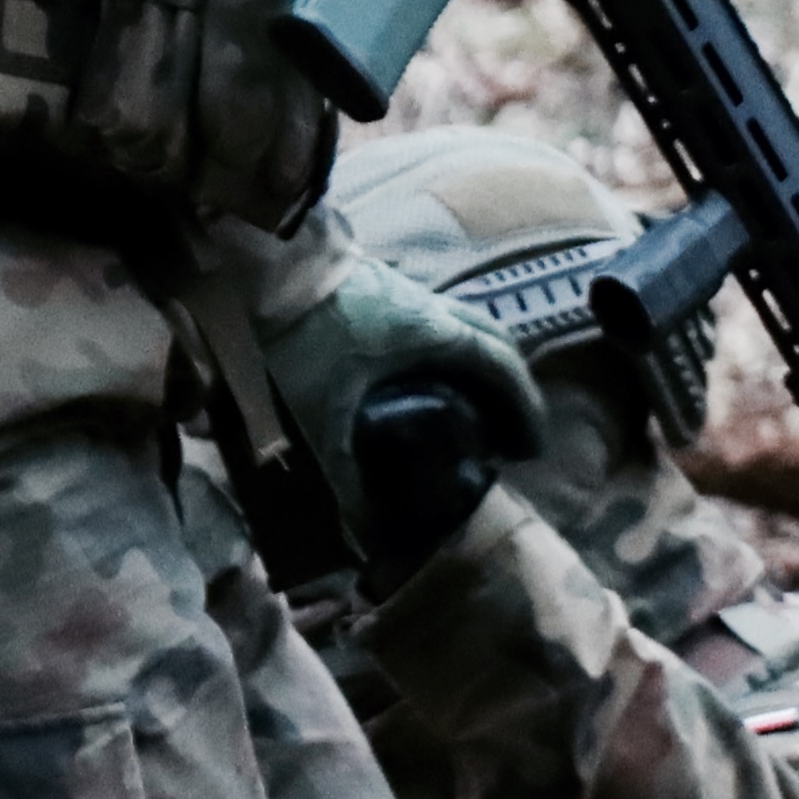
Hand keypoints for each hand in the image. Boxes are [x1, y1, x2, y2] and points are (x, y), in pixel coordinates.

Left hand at [256, 255, 545, 577]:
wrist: (266, 262)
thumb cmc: (302, 336)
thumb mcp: (322, 415)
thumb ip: (345, 477)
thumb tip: (367, 537)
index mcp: (436, 334)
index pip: (502, 366)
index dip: (524, 408)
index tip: (532, 447)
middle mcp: (434, 309)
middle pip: (495, 342)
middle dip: (511, 388)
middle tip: (510, 431)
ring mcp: (410, 292)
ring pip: (467, 327)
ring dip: (480, 366)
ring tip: (474, 408)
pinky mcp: (384, 288)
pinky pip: (438, 321)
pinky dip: (449, 352)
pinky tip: (423, 378)